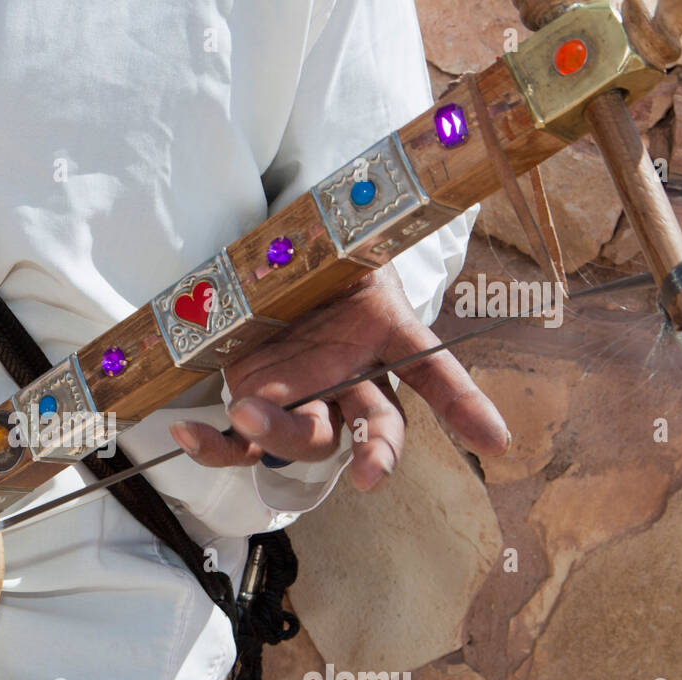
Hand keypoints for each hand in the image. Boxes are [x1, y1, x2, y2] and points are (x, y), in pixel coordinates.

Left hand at [168, 266, 509, 490]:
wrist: (280, 263)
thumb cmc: (325, 255)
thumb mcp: (348, 243)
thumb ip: (354, 245)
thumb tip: (380, 209)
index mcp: (387, 341)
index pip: (435, 375)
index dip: (465, 406)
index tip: (495, 440)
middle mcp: (351, 380)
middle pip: (368, 423)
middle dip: (373, 448)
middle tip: (371, 468)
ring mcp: (303, 397)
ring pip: (308, 437)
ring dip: (282, 435)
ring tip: (249, 416)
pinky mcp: (255, 404)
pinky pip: (240, 444)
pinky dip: (215, 447)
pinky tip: (185, 435)